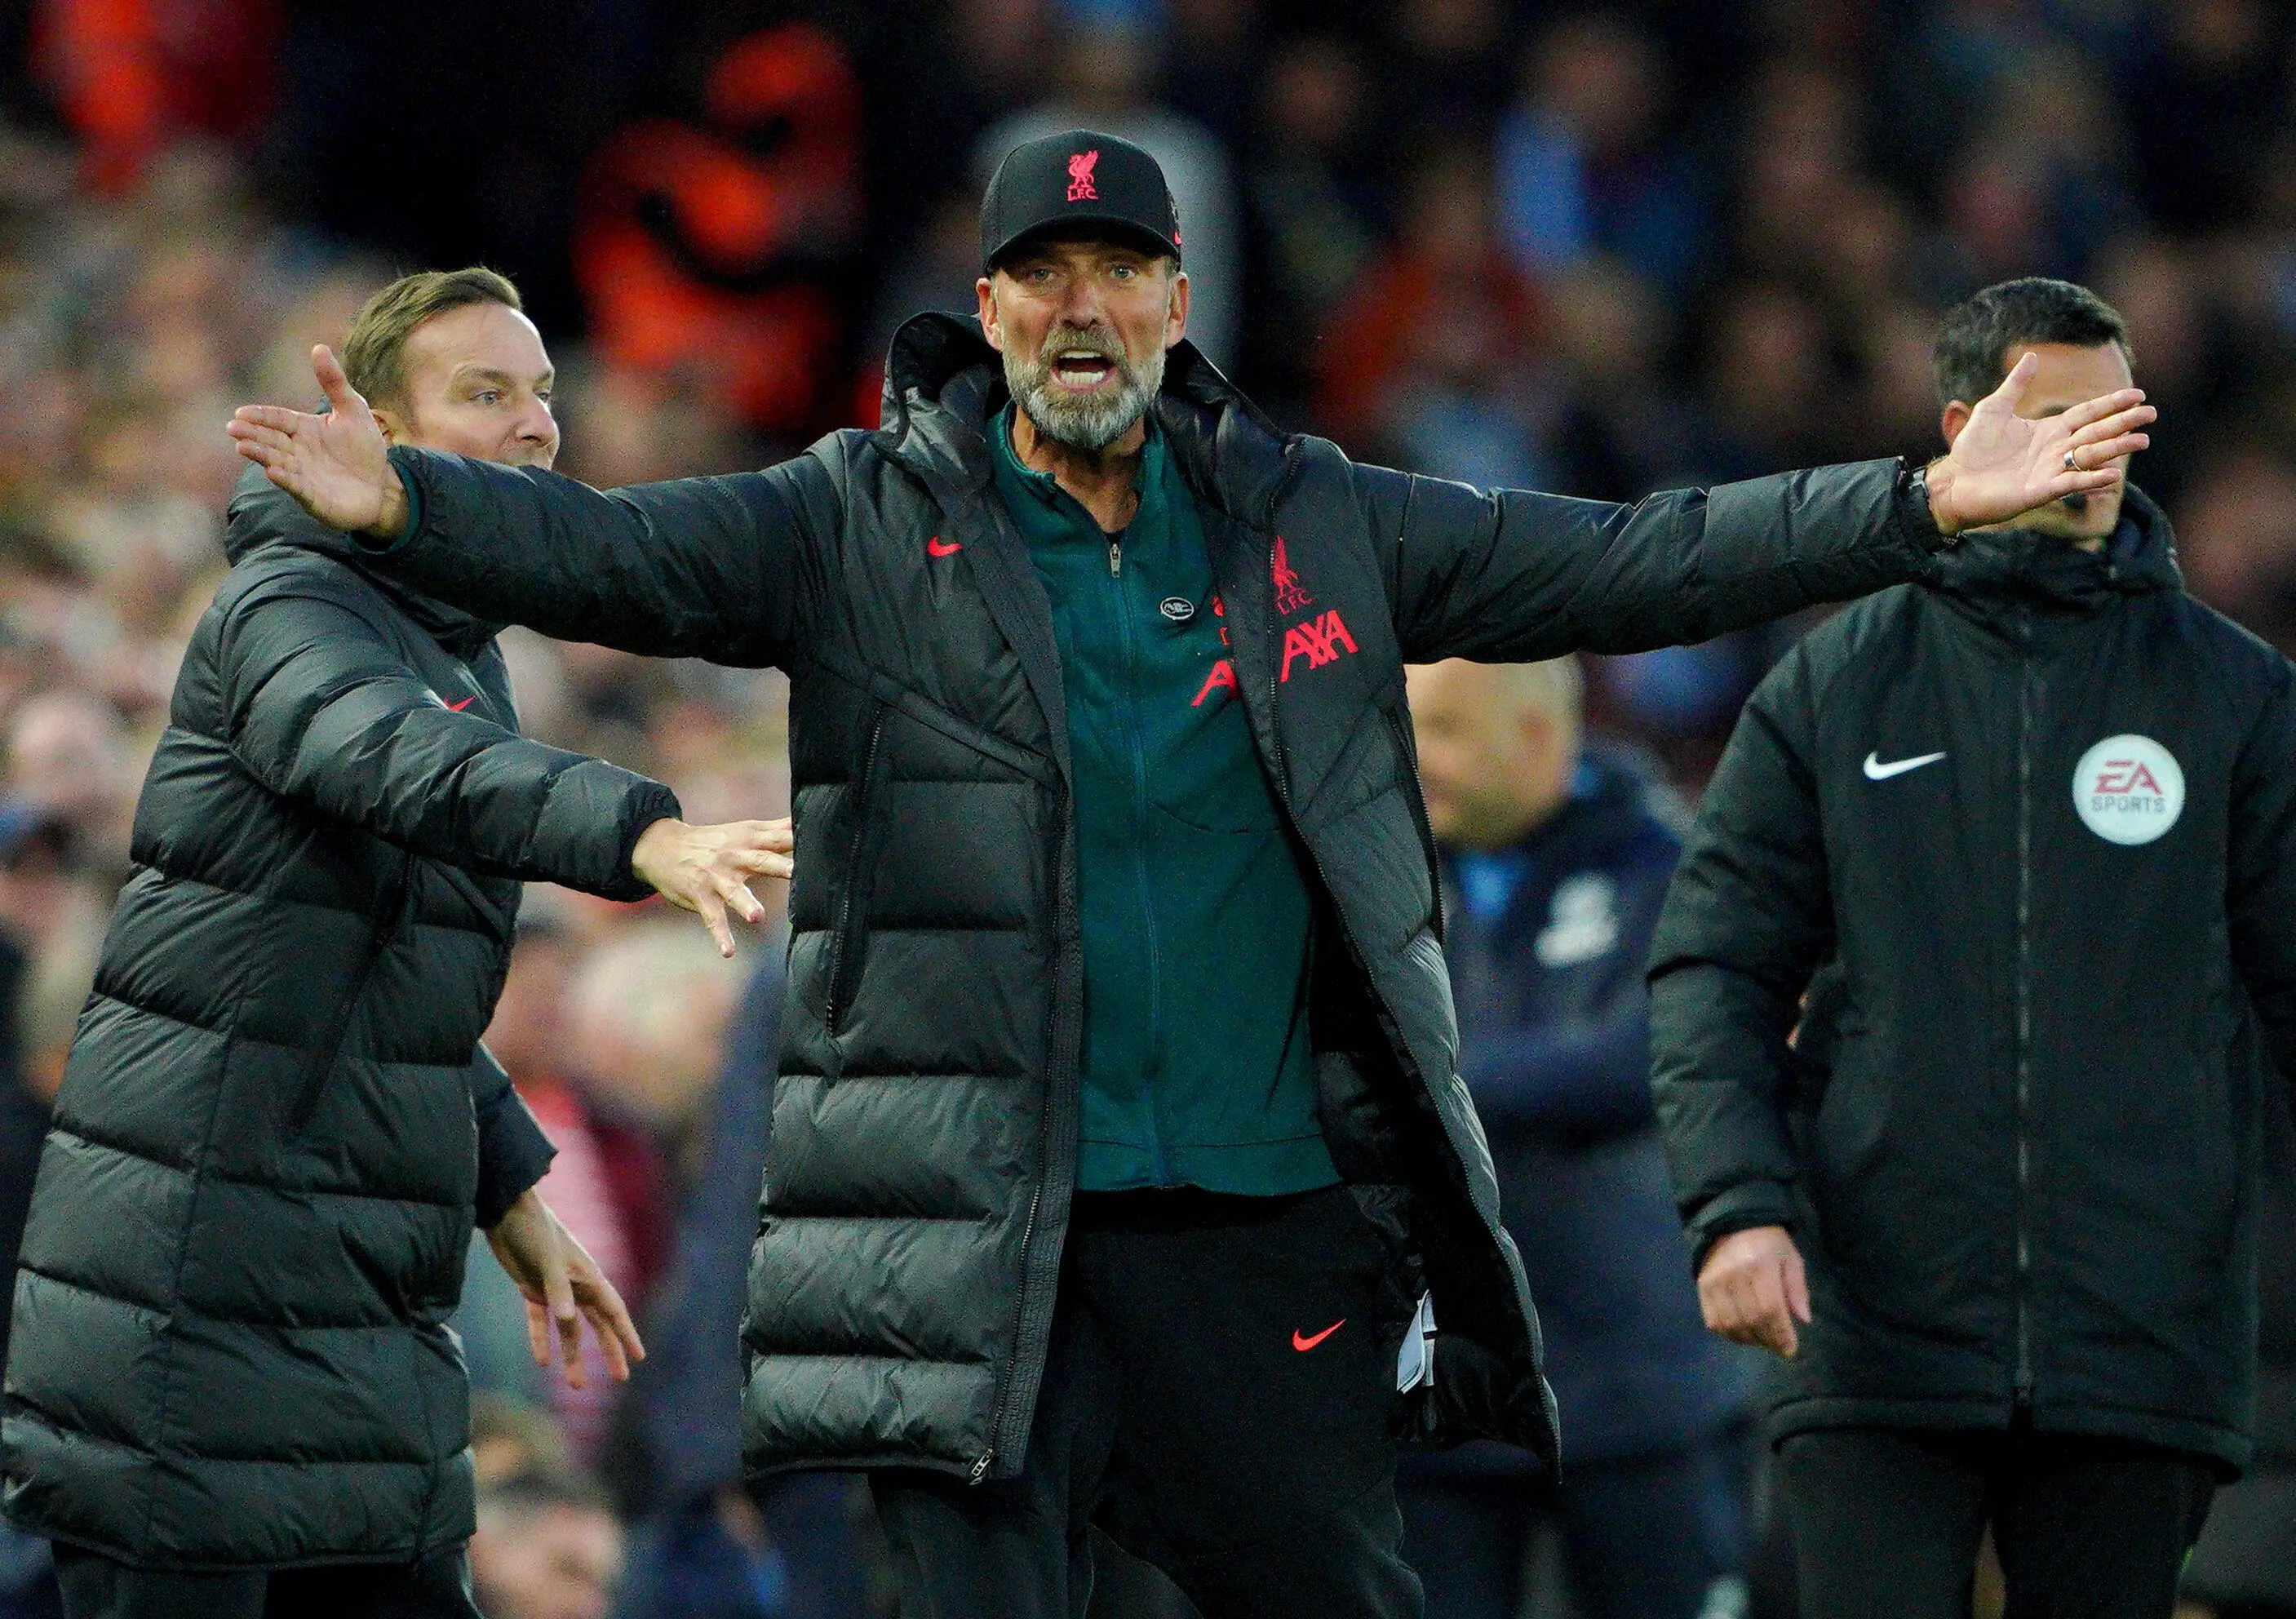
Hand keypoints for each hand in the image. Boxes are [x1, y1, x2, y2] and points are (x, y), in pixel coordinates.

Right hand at [226, 345, 408, 537]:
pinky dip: (285, 479)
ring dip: (261, 454)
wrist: (381, 485)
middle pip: (271, 439)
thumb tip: (319, 346)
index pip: (278, 418)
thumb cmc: (364, 447)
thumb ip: (335, 382)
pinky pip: (296, 487)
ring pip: (277, 461)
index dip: (261, 416)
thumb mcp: (353, 410)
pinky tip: (273, 471)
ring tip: (243, 447)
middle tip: (233, 428)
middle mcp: (298, 451)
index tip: (241, 412)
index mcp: (304, 428)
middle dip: (252, 434)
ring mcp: (303, 474)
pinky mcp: (313, 497)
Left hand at [484, 1187, 644, 1389]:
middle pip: (597, 1325)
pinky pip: (540, 1321)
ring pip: (569, 1329)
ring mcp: (555, 1289)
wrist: (505, 1212)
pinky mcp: (531, 1288)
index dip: (626, 1335)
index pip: (613, 1312)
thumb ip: (558, 1290)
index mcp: (589, 1277)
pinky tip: (542, 1362)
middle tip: (621, 1377)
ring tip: (575, 1385)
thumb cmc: (534, 1230)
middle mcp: (576, 1286)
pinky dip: (541, 1340)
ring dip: (572, 1355)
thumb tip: (568, 1320)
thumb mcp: (548, 1260)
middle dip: (609, 1351)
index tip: (640, 1357)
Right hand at [631, 816, 793, 955]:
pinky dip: (720, 935)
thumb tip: (809, 818)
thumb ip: (777, 829)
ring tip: (757, 917)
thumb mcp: (745, 830)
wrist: (663, 847)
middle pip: (761, 861)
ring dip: (745, 903)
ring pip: (734, 891)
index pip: (781, 837)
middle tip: (798, 872)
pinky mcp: (701, 896)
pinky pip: (713, 918)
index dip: (801, 839)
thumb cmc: (715, 841)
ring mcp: (717, 877)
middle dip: (780, 867)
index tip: (825, 843)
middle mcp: (736, 856)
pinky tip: (728, 952)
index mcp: (751, 840)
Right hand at [1697, 1224, 1810, 1358]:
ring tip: (1762, 1339)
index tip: (1790, 1348)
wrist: (1731, 1224)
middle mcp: (1734, 1274)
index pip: (1770, 1308)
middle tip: (1779, 1346)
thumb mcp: (1790, 1259)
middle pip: (1751, 1320)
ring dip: (1749, 1339)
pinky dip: (1729, 1333)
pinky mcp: (1702, 1287)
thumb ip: (1797, 1289)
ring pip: (1731, 1324)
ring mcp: (1715, 1281)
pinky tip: (1742, 1333)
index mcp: (1761, 1264)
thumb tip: (1803, 1319)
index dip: (1781, 1333)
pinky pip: (1713, 1321)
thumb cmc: (1768, 1242)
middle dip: (1768, 1340)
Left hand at [1922, 351, 2153, 535]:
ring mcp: (2051, 471)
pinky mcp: (2040, 491)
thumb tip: (2031, 355)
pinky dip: (2090, 479)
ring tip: (2142, 440)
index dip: (2112, 404)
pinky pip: (2070, 484)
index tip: (2139, 394)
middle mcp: (2056, 450)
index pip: (2088, 414)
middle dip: (2124, 424)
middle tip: (2152, 415)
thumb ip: (2015, 384)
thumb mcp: (1994, 409)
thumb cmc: (1972, 449)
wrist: (1954, 481)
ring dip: (2116, 449)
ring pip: (2090, 457)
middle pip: (2097, 433)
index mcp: (2049, 430)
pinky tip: (2111, 475)